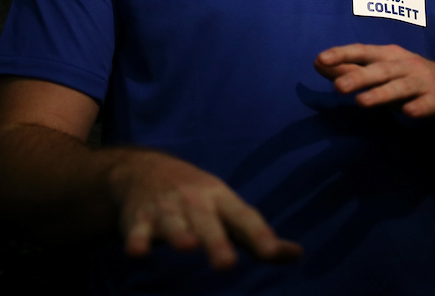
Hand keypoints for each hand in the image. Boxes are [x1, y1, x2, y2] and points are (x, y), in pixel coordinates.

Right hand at [112, 150, 301, 268]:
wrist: (146, 170)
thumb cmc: (199, 199)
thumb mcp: (229, 210)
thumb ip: (259, 236)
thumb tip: (298, 255)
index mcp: (222, 200)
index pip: (244, 217)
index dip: (260, 235)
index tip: (272, 253)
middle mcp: (196, 202)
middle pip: (208, 221)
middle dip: (216, 241)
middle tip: (226, 264)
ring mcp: (167, 208)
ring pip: (174, 223)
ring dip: (179, 234)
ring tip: (186, 246)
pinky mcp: (139, 218)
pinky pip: (137, 230)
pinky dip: (136, 239)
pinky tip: (137, 251)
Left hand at [314, 43, 434, 124]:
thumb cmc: (409, 80)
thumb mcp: (381, 73)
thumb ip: (351, 69)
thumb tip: (318, 63)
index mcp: (389, 56)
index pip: (363, 52)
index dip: (343, 54)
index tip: (321, 59)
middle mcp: (405, 65)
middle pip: (380, 70)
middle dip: (359, 76)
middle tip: (337, 86)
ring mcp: (423, 82)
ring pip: (400, 87)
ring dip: (381, 94)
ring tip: (362, 102)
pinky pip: (428, 104)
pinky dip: (419, 107)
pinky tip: (408, 112)